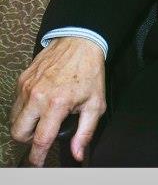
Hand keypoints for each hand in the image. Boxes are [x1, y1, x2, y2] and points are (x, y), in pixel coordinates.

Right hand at [10, 37, 106, 165]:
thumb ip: (86, 131)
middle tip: (42, 135)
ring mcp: (26, 87)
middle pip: (19, 133)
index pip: (40, 140)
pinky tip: (39, 103)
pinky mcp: (22, 80)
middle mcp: (37, 96)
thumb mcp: (96, 102)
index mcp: (56, 103)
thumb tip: (78, 153)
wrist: (80, 41)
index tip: (38, 163)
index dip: (38, 157)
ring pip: (14, 119)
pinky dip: (24, 108)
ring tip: (41, 119)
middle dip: (28, 140)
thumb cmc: (89, 71)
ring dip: (25, 124)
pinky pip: (16, 103)